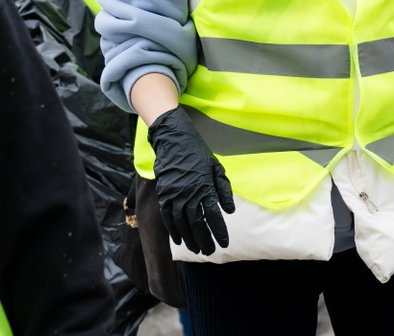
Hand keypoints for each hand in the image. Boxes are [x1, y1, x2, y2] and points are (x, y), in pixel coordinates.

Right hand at [148, 107, 235, 254]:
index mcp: (204, 187)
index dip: (219, 231)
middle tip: (211, 252)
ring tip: (197, 249)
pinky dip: (174, 231)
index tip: (225, 243)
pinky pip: (168, 218)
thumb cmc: (199, 154)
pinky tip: (179, 241)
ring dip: (190, 239)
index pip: (213, 215)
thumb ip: (223, 190)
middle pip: (197, 223)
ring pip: (182, 224)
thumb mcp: (217, 168)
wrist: (174, 141)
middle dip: (205, 239)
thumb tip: (230, 211)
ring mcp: (174, 195)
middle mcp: (188, 194)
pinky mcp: (163, 195)